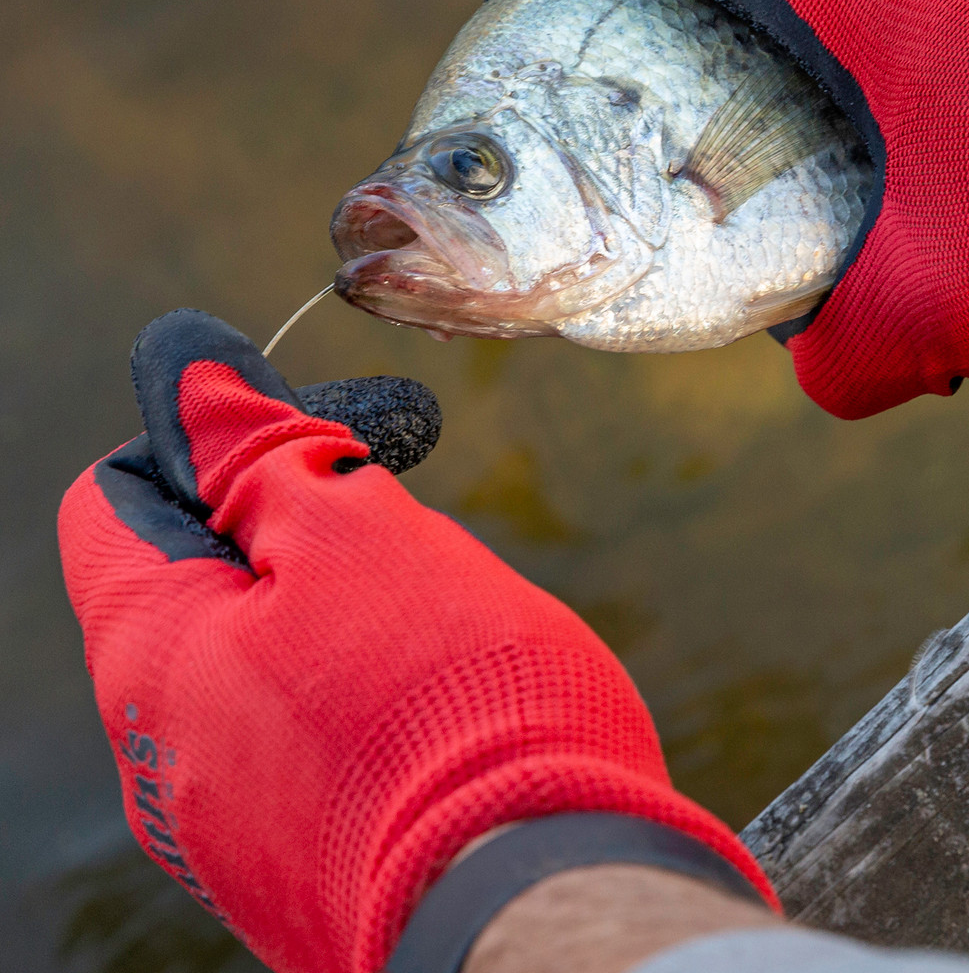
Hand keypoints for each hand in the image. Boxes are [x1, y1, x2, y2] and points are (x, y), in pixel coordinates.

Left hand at [58, 310, 770, 972]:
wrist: (545, 903)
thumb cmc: (450, 700)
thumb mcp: (354, 535)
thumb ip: (258, 455)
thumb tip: (187, 373)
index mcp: (152, 657)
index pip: (116, 500)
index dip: (203, 440)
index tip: (306, 430)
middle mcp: (162, 754)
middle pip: (200, 582)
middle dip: (291, 521)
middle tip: (396, 506)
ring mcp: (231, 823)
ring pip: (263, 660)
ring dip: (336, 604)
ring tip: (436, 610)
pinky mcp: (304, 863)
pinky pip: (306, 739)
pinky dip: (361, 688)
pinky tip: (441, 693)